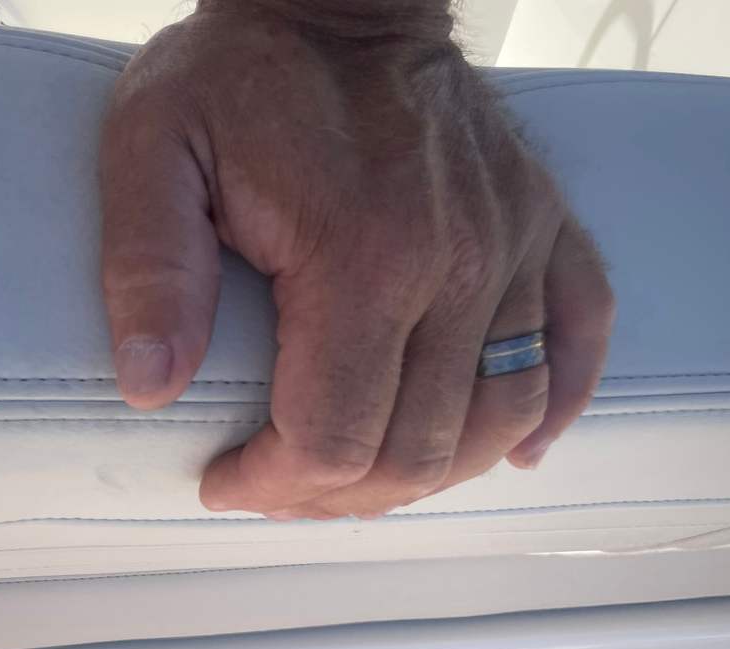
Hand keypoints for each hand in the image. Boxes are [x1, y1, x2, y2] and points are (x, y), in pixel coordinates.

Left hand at [99, 0, 613, 517]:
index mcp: (363, 256)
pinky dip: (552, 408)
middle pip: (417, 452)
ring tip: (361, 473)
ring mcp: (513, 246)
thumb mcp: (153, 148)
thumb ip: (148, 269)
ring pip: (500, 420)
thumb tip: (151, 387)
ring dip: (430, 472)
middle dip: (337, 494)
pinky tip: (511, 446)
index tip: (226, 478)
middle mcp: (458, 264)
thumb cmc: (243, 73)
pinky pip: (580, 341)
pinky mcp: (544, 228)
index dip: (273, 485)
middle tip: (280, 483)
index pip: (334, 439)